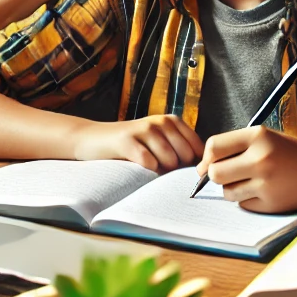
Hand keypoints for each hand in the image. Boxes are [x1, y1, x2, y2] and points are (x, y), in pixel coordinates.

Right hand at [74, 115, 202, 170]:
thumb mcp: (158, 142)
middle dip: (176, 169)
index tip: (183, 174)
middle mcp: (160, 121)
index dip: (194, 165)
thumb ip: (179, 151)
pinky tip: (138, 167)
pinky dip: (147, 170)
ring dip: (161, 171)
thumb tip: (202, 171)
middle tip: (161, 171)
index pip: (198, 147)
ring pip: (169, 159)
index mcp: (172, 121)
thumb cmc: (131, 146)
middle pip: (185, 155)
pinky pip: (148, 161)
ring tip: (149, 168)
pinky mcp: (127, 140)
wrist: (94, 139)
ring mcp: (143, 129)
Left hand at [199, 127, 296, 212]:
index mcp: (259, 135)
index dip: (207, 157)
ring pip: (227, 192)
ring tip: (251, 181)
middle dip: (216, 175)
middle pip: (215, 173)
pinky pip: (243, 204)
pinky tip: (265, 191)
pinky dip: (248, 200)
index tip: (209, 163)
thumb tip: (200, 170)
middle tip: (230, 174)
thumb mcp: (266, 138)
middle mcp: (261, 158)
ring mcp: (267, 183)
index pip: (214, 146)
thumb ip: (234, 147)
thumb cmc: (291, 153)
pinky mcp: (272, 203)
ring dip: (232, 189)